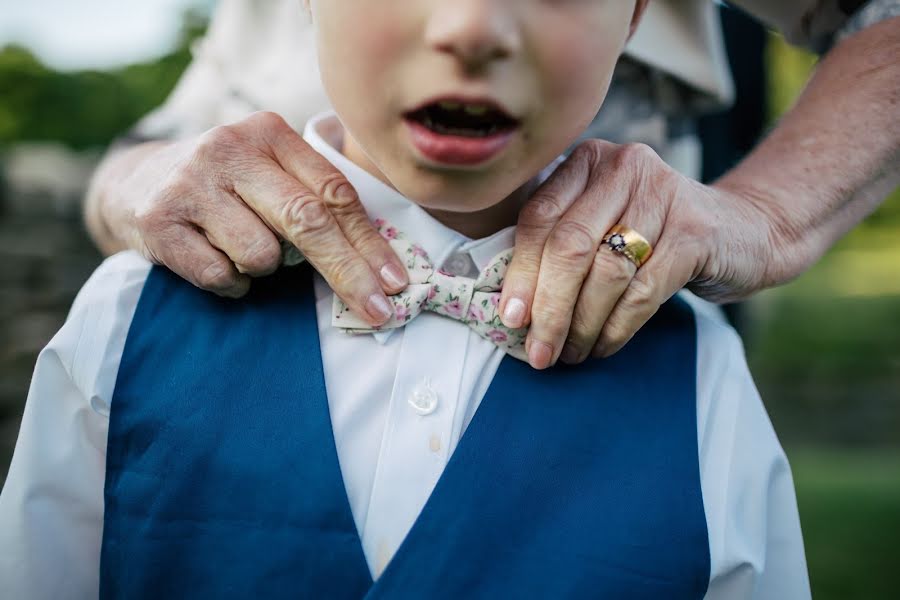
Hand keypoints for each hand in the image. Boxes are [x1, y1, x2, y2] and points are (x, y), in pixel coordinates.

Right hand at [96, 111, 407, 324]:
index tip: (396, 282)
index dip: (370, 242)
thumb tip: (380, 264)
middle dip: (348, 273)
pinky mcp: (158, 220)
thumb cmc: (227, 186)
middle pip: (306, 221)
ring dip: (263, 270)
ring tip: (241, 248)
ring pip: (261, 255)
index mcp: (269, 133)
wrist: (137, 182)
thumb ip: (315, 197)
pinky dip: (231, 283)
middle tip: (377, 311)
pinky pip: (221, 276)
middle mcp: (229, 149)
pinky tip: (213, 258)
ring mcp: (191, 183)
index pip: (334, 192)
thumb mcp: (270, 172)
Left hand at [498, 139, 779, 368]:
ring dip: (581, 325)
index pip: (537, 218)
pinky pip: (641, 292)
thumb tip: (512, 307)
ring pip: (604, 273)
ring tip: (570, 353)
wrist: (745, 231)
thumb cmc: (655, 234)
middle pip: (568, 246)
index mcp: (588, 161)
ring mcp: (663, 195)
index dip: (520, 273)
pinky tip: (602, 346)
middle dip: (548, 307)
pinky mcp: (695, 232)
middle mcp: (623, 167)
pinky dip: (616, 328)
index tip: (509, 318)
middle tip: (538, 351)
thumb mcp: (602, 222)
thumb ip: (559, 246)